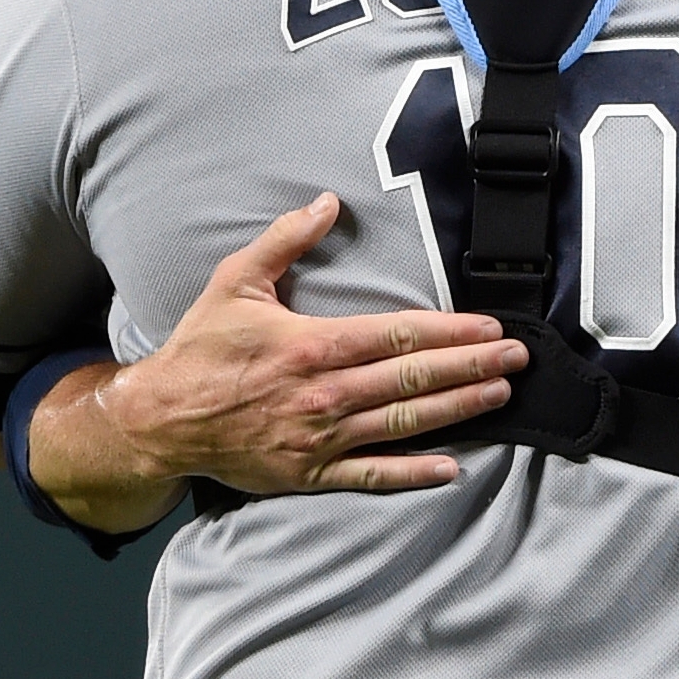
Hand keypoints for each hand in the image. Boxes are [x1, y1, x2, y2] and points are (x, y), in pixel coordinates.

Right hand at [93, 193, 528, 495]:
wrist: (161, 419)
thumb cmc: (201, 348)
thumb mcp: (235, 281)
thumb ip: (286, 240)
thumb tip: (328, 202)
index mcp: (312, 345)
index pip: (398, 336)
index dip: (450, 332)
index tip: (490, 327)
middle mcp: (325, 393)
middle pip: (413, 379)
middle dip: (471, 367)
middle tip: (517, 358)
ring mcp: (321, 438)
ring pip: (404, 424)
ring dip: (457, 409)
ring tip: (500, 395)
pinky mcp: (312, 473)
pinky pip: (372, 476)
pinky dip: (414, 474)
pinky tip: (452, 468)